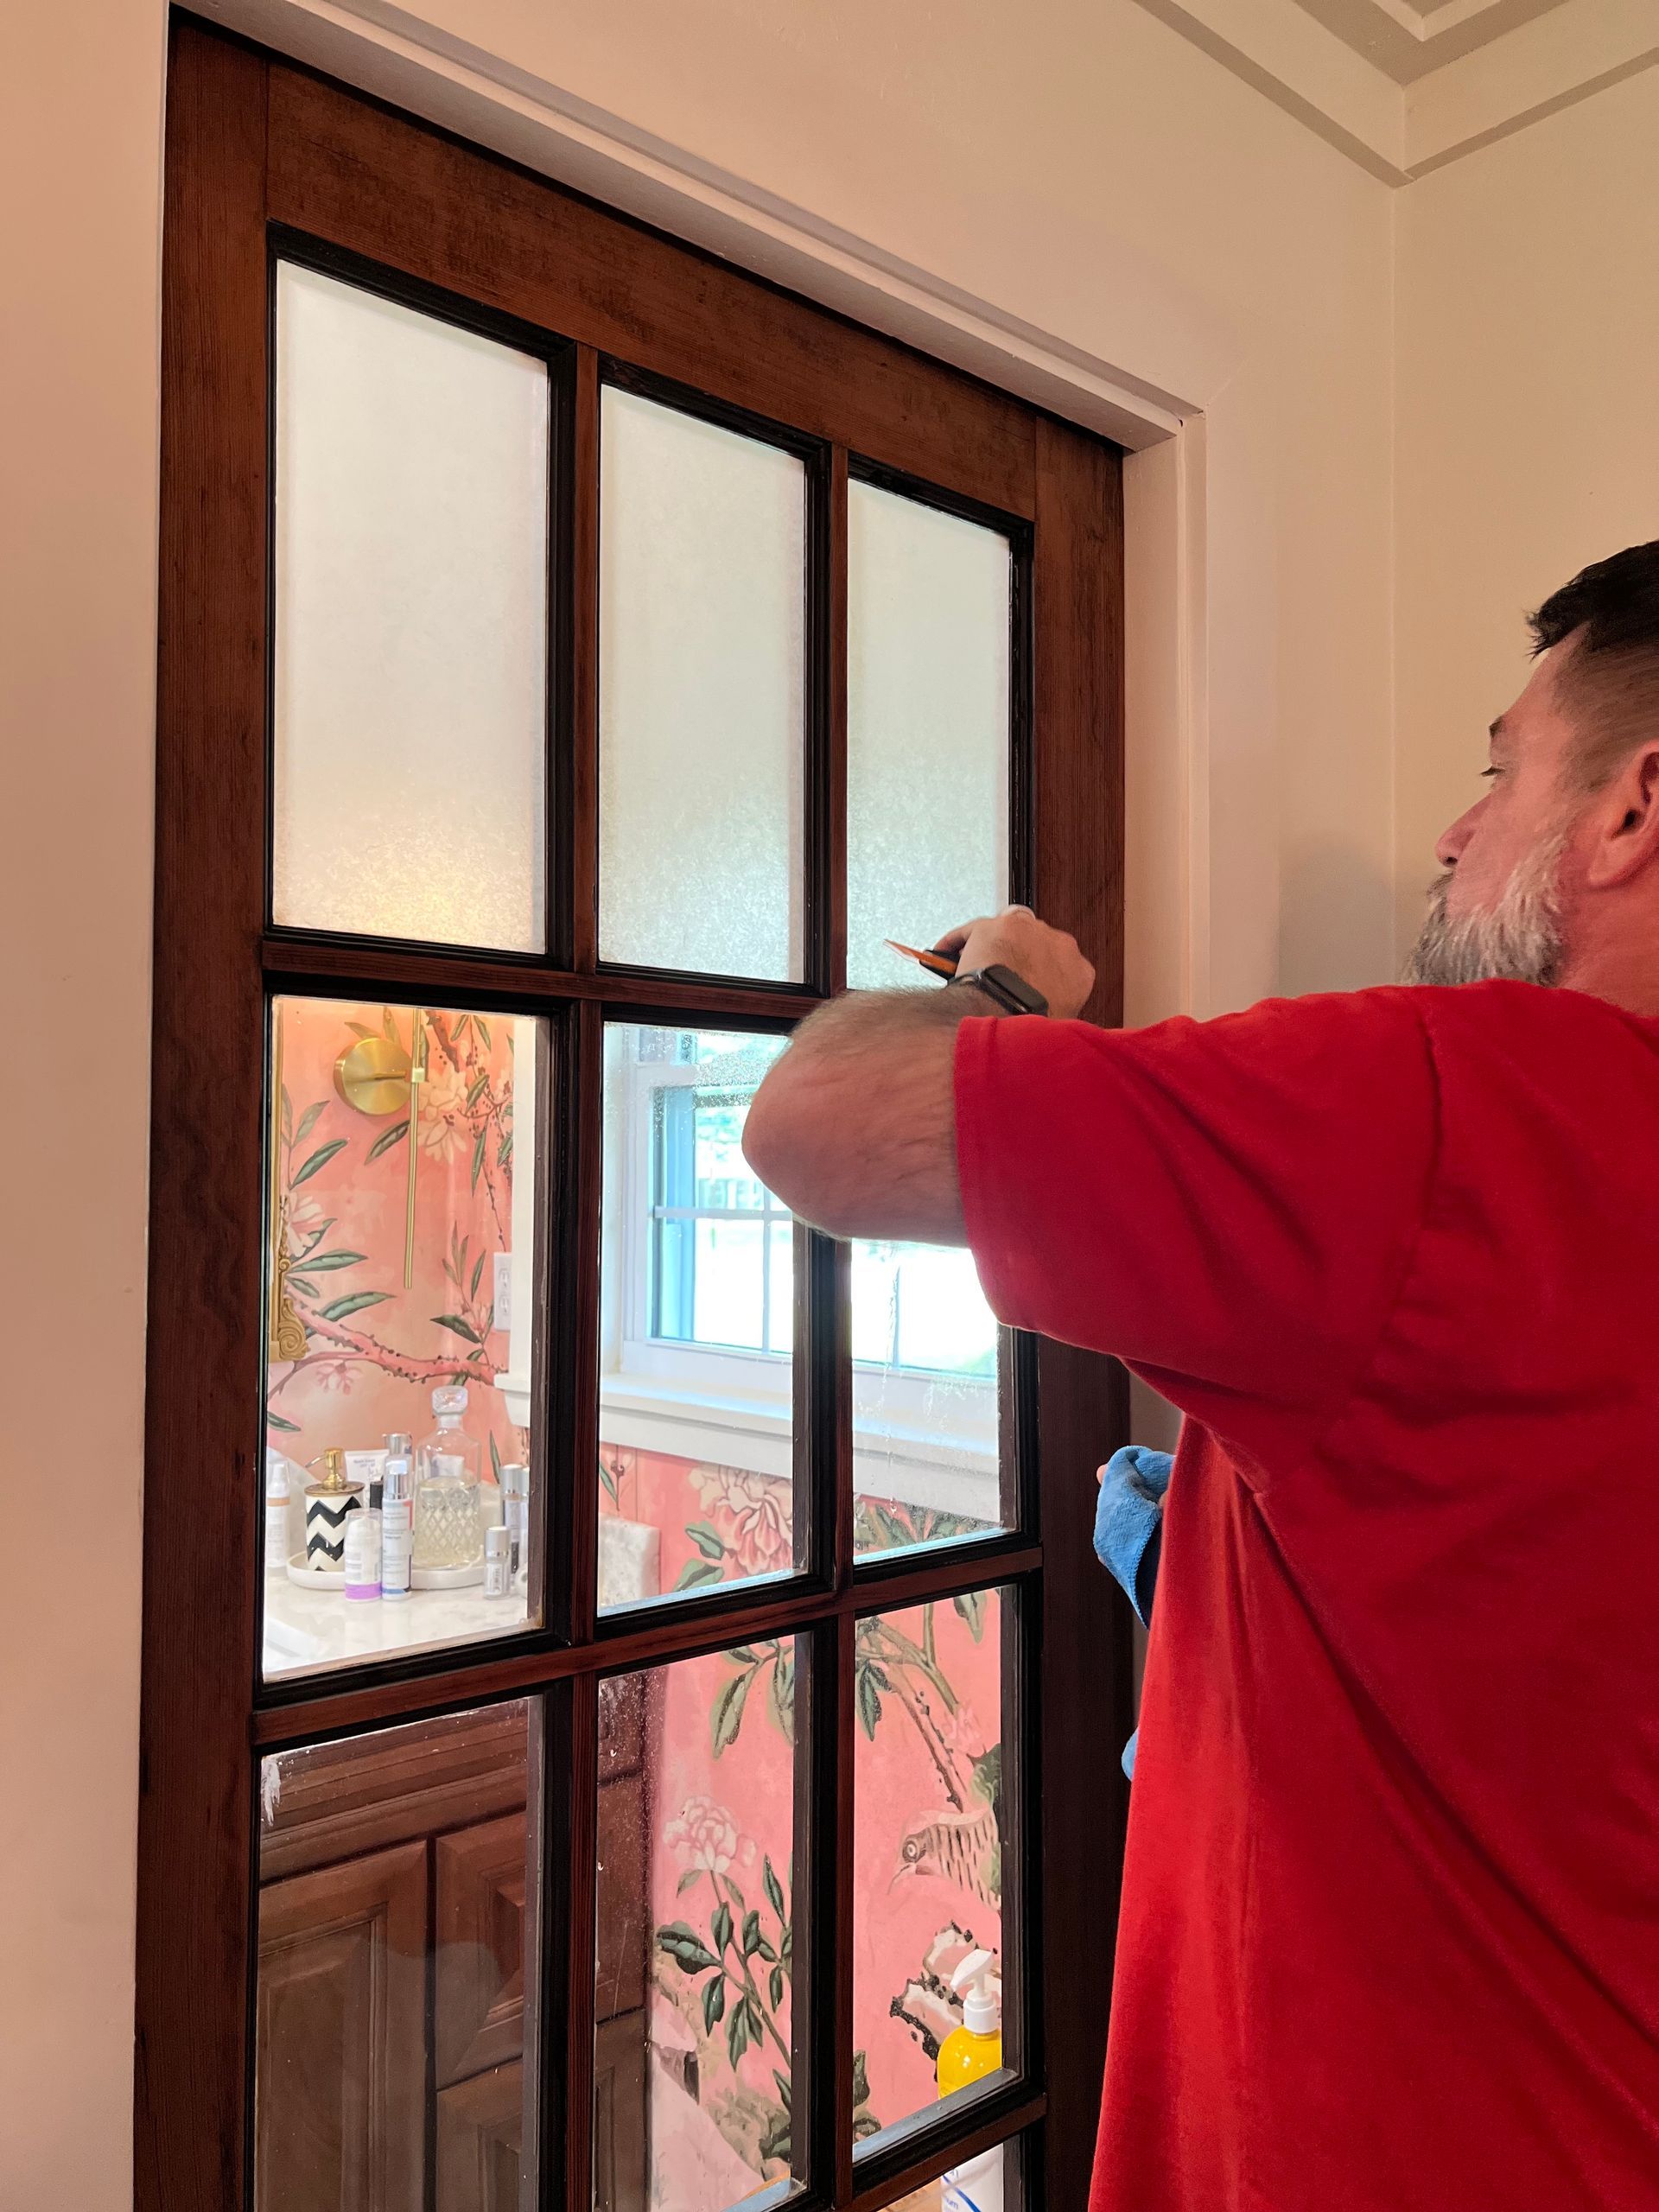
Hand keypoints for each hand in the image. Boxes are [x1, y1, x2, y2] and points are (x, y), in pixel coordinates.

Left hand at [934, 906, 1095, 1020]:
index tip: (1029, 981)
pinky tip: (945, 954)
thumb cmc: (1030, 1022)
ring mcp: (1025, 929)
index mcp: (1079, 970)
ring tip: (974, 965)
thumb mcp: (1058, 1027)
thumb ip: (1057, 1014)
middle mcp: (1056, 942)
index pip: (1061, 964)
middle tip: (999, 974)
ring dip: (992, 944)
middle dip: (1018, 956)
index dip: (1042, 972)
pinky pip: (970, 931)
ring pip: (1005, 930)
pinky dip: (957, 941)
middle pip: (1035, 942)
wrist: (1006, 1012)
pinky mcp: (993, 925)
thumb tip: (1047, 1027)